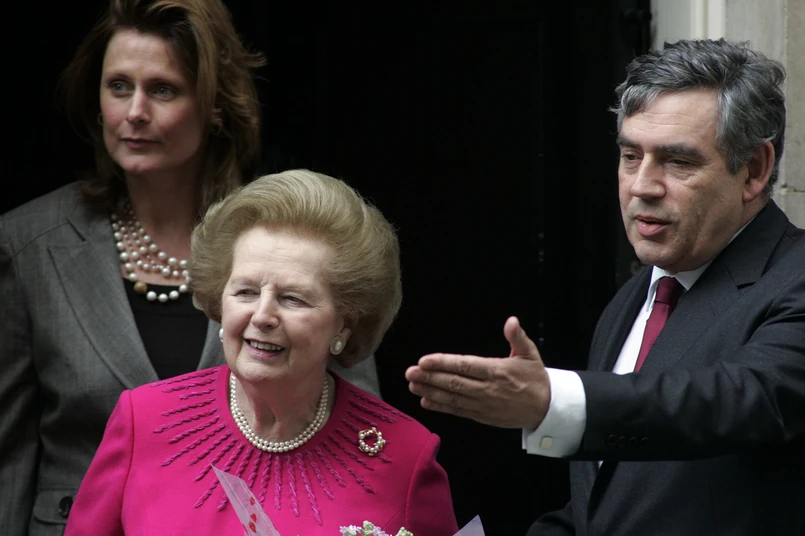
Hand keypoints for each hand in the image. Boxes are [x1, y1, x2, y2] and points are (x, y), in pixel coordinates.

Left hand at [405, 316, 550, 428]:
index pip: (465, 366)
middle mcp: (488, 389)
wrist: (547, 409)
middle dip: (430, 377)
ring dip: (431, 391)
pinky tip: (426, 401)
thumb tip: (511, 321)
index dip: (443, 363)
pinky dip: (441, 407)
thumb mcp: (530, 354)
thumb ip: (517, 337)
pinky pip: (458, 411)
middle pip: (454, 383)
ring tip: (413, 384)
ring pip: (453, 398)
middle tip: (410, 372)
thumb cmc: (536, 379)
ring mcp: (484, 404)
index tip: (425, 360)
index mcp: (497, 371)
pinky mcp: (482, 416)